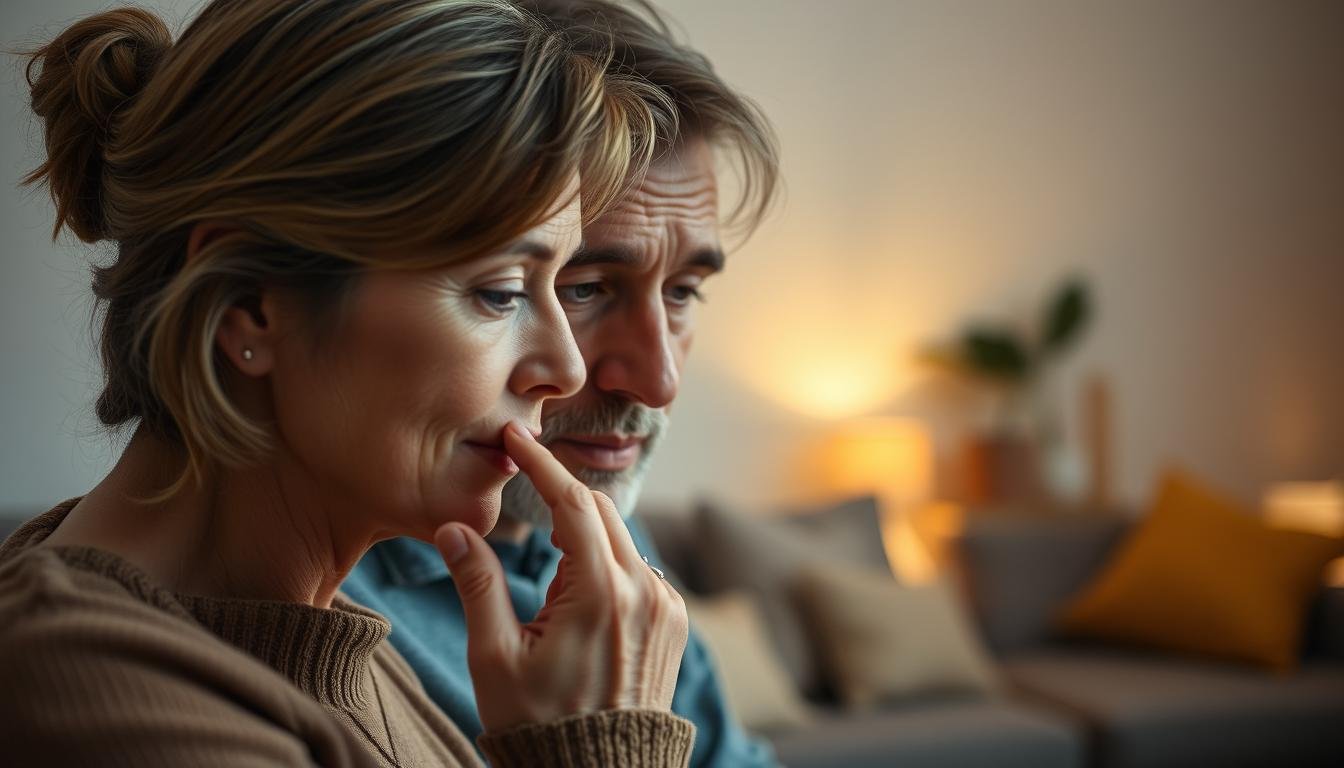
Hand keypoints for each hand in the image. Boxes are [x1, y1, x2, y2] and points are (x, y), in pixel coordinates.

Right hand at [433, 421, 687, 731]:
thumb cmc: (538, 725)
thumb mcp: (495, 658)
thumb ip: (478, 585)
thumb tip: (453, 529)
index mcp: (600, 594)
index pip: (572, 504)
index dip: (542, 465)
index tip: (518, 438)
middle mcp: (644, 591)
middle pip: (601, 512)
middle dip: (562, 497)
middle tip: (528, 494)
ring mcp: (665, 607)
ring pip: (624, 540)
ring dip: (586, 537)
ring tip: (551, 577)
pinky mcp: (673, 623)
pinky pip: (641, 570)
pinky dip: (611, 564)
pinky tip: (583, 599)